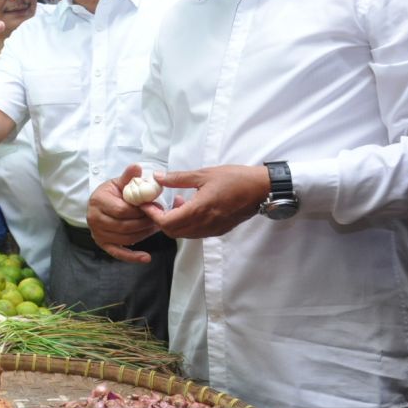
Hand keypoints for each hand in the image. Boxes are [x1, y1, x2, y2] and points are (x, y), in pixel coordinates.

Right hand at [87, 164, 162, 262]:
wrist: (100, 203)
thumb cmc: (113, 192)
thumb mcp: (119, 182)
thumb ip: (129, 177)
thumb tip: (136, 167)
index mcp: (98, 201)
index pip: (122, 210)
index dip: (140, 210)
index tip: (154, 206)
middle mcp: (94, 218)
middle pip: (125, 225)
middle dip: (145, 222)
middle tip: (159, 218)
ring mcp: (98, 233)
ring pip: (125, 238)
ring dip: (144, 234)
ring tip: (156, 227)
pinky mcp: (103, 244)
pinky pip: (118, 252)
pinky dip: (132, 257)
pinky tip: (146, 257)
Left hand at [149, 165, 269, 238]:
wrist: (262, 189)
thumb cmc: (234, 179)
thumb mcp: (203, 174)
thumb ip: (178, 178)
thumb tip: (157, 177)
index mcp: (199, 211)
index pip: (166, 222)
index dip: (152, 215)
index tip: (145, 203)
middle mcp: (204, 225)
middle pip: (172, 232)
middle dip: (160, 219)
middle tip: (157, 203)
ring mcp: (212, 230)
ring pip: (183, 234)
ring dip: (173, 222)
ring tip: (175, 201)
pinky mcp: (219, 230)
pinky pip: (195, 232)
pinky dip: (186, 223)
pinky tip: (190, 206)